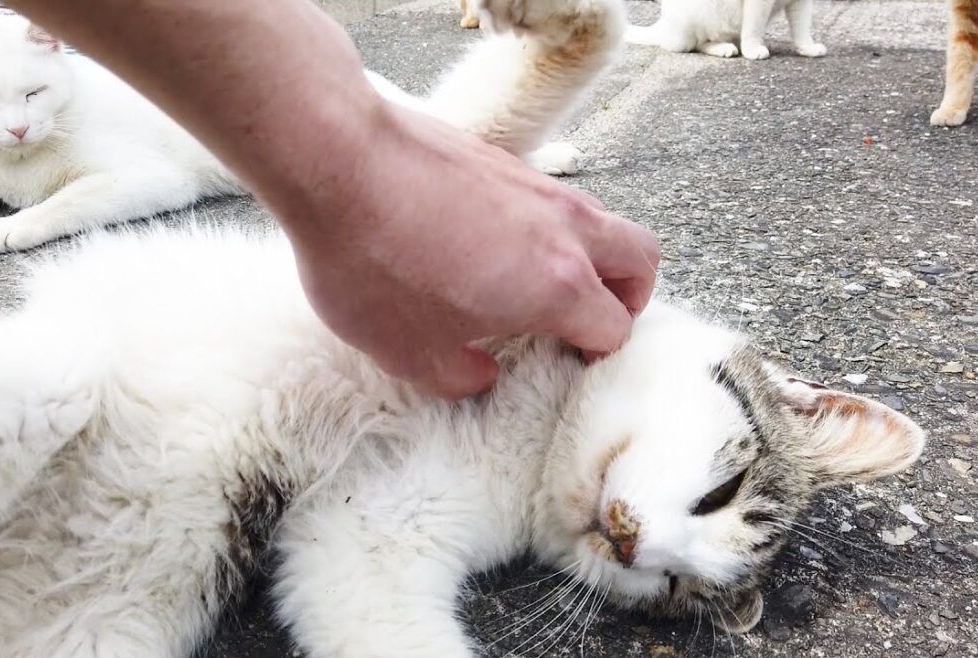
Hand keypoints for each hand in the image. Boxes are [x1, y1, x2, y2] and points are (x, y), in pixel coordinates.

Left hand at [285, 103, 659, 399]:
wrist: (337, 159)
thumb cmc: (372, 261)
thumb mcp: (408, 353)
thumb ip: (460, 377)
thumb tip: (481, 372)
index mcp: (557, 286)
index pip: (616, 325)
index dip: (598, 351)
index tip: (568, 359)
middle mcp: (564, 228)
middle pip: (640, 258)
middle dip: (627, 294)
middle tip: (588, 317)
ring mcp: (537, 185)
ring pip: (598, 220)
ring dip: (588, 255)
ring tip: (534, 282)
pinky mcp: (503, 157)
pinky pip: (550, 197)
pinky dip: (544, 226)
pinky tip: (489, 243)